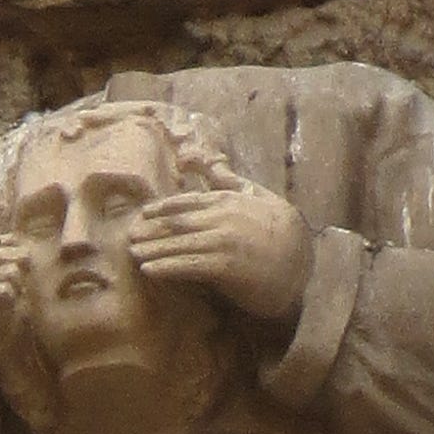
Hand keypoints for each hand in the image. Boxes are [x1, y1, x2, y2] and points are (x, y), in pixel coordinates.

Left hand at [128, 187, 313, 322]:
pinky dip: (166, 268)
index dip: (163, 208)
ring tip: (132, 255)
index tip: (144, 214)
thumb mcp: (259, 197)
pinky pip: (188, 266)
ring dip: (152, 250)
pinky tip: (149, 271)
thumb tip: (206, 162)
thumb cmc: (283, 233)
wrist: (305, 266)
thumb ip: (230, 181)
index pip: (188, 201)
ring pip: (178, 244)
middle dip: (150, 230)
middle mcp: (223, 217)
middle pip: (177, 223)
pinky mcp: (225, 267)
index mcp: (230, 199)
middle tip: (128, 237)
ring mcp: (223, 241)